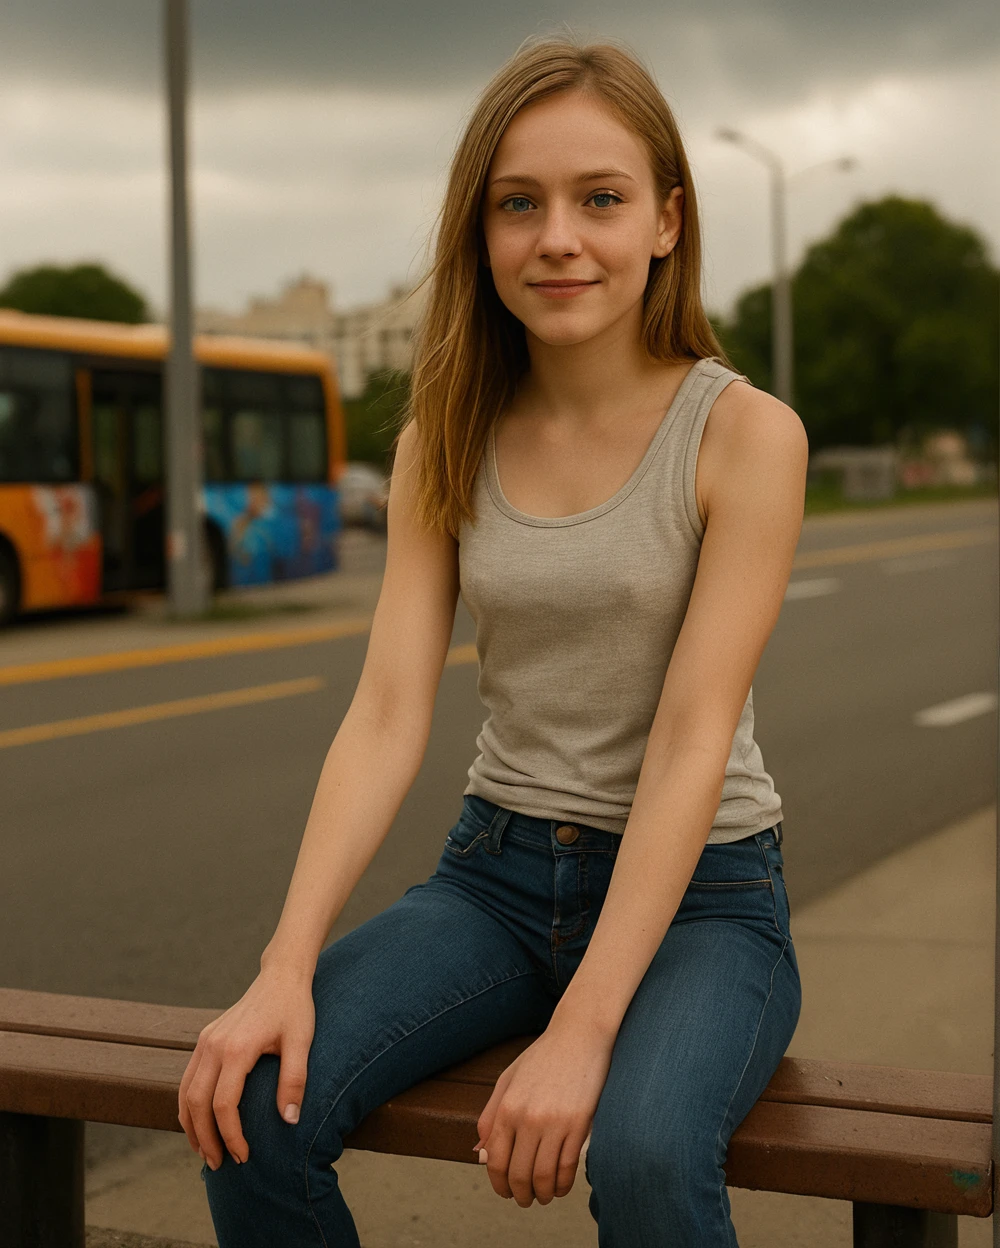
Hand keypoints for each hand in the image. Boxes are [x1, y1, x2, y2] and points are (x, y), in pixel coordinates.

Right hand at [178, 966, 315, 1169]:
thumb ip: (294, 1080)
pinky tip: (200, 1124)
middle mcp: (213, 1045)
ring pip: (185, 1093)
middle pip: (196, 1103)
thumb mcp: (302, 1042)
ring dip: (191, 1126)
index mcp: (236, 1048)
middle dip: (205, 1139)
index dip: (231, 1136)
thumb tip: (289, 1120)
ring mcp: (205, 1041)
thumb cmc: (295, 1009)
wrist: (281, 977)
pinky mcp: (205, 1040)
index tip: (244, 1156)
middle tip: (219, 1165)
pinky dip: (188, 1106)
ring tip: (205, 1152)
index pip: (223, 1105)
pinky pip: (188, 1080)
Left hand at [473, 1020, 615, 1206]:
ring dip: (543, 1195)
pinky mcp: (579, 1124)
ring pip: (543, 1177)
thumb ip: (490, 1116)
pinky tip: (562, 1186)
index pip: (496, 1162)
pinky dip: (563, 1185)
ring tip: (544, 1196)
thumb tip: (481, 1154)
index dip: (499, 1185)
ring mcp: (555, 1122)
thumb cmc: (543, 1057)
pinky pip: (567, 1167)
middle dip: (520, 1196)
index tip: (506, 1192)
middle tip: (525, 1200)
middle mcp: (527, 1118)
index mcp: (507, 1107)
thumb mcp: (508, 1080)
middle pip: (519, 1175)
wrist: (579, 1035)